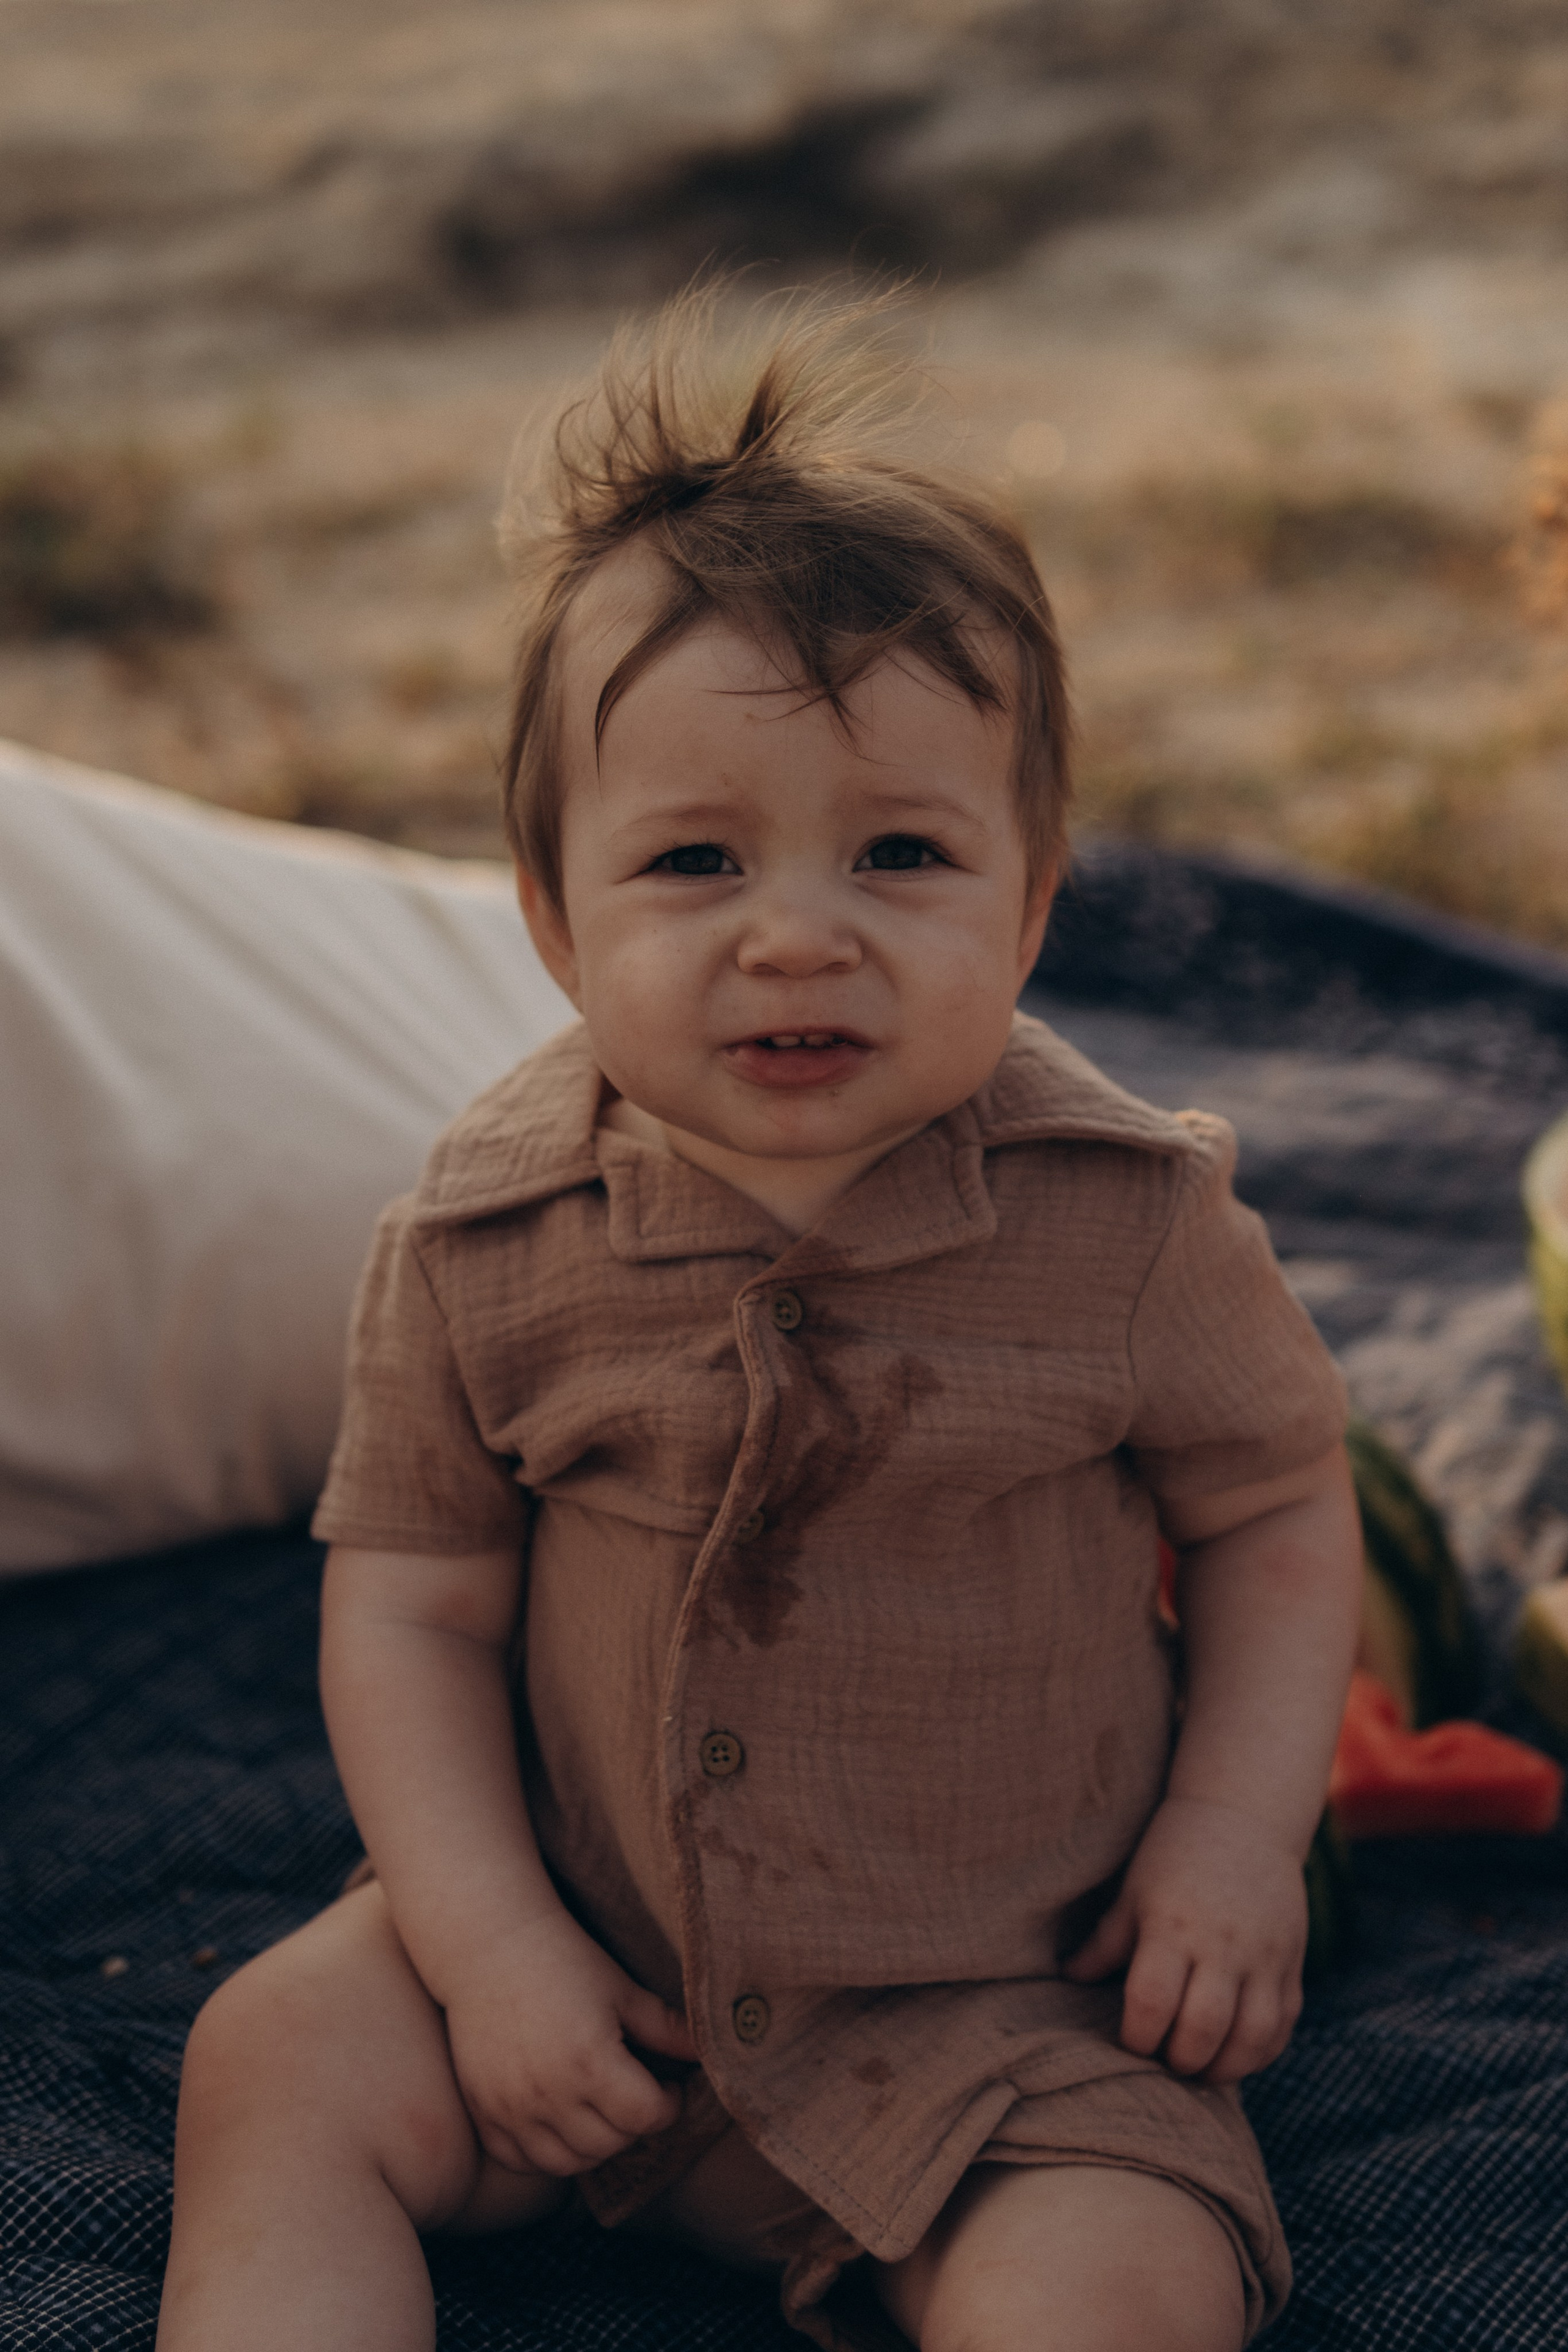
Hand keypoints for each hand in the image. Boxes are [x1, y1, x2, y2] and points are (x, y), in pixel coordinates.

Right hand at [441, 1907, 698, 2175]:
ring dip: (594, 2145)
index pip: (646, 2116)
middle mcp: (548, 2092)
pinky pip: (521, 2161)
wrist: (490, 1945)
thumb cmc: (564, 1960)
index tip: (667, 2086)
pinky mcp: (483, 2112)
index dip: (669, 2104)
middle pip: (611, 2143)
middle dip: (634, 2124)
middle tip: (635, 2095)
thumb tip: (710, 2054)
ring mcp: (511, 2107)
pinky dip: (545, 2153)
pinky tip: (560, 2122)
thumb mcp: (622, 1989)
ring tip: (601, 2111)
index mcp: (590, 2060)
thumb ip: (668, 2028)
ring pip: (568, 2163)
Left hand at [1062, 1796, 1305, 2082]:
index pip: (1152, 2001)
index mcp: (1173, 1926)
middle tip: (1165, 2060)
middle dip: (1180, 2060)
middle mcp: (1223, 1944)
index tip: (1130, 2040)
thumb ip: (1106, 1942)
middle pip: (1204, 2029)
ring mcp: (1264, 1956)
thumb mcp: (1134, 1892)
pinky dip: (1261, 2053)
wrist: (1243, 1815)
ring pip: (1252, 2037)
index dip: (1137, 2036)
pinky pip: (1283, 2025)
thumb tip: (1067, 1979)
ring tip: (1200, 2069)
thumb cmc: (1174, 1853)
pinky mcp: (1292, 1962)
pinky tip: (1236, 2054)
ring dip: (1225, 2068)